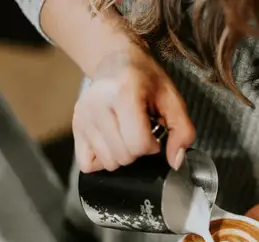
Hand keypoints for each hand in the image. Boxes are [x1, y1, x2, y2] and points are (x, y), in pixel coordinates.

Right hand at [73, 44, 194, 172]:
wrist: (115, 60)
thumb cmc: (146, 80)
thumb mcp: (172, 99)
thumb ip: (182, 131)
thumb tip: (175, 162)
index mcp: (124, 94)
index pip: (138, 144)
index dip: (152, 145)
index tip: (154, 132)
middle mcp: (97, 106)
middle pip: (123, 156)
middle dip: (137, 151)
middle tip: (140, 132)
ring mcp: (82, 117)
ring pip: (107, 163)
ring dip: (121, 156)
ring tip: (125, 135)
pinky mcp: (75, 126)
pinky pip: (87, 164)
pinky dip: (102, 160)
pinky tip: (111, 143)